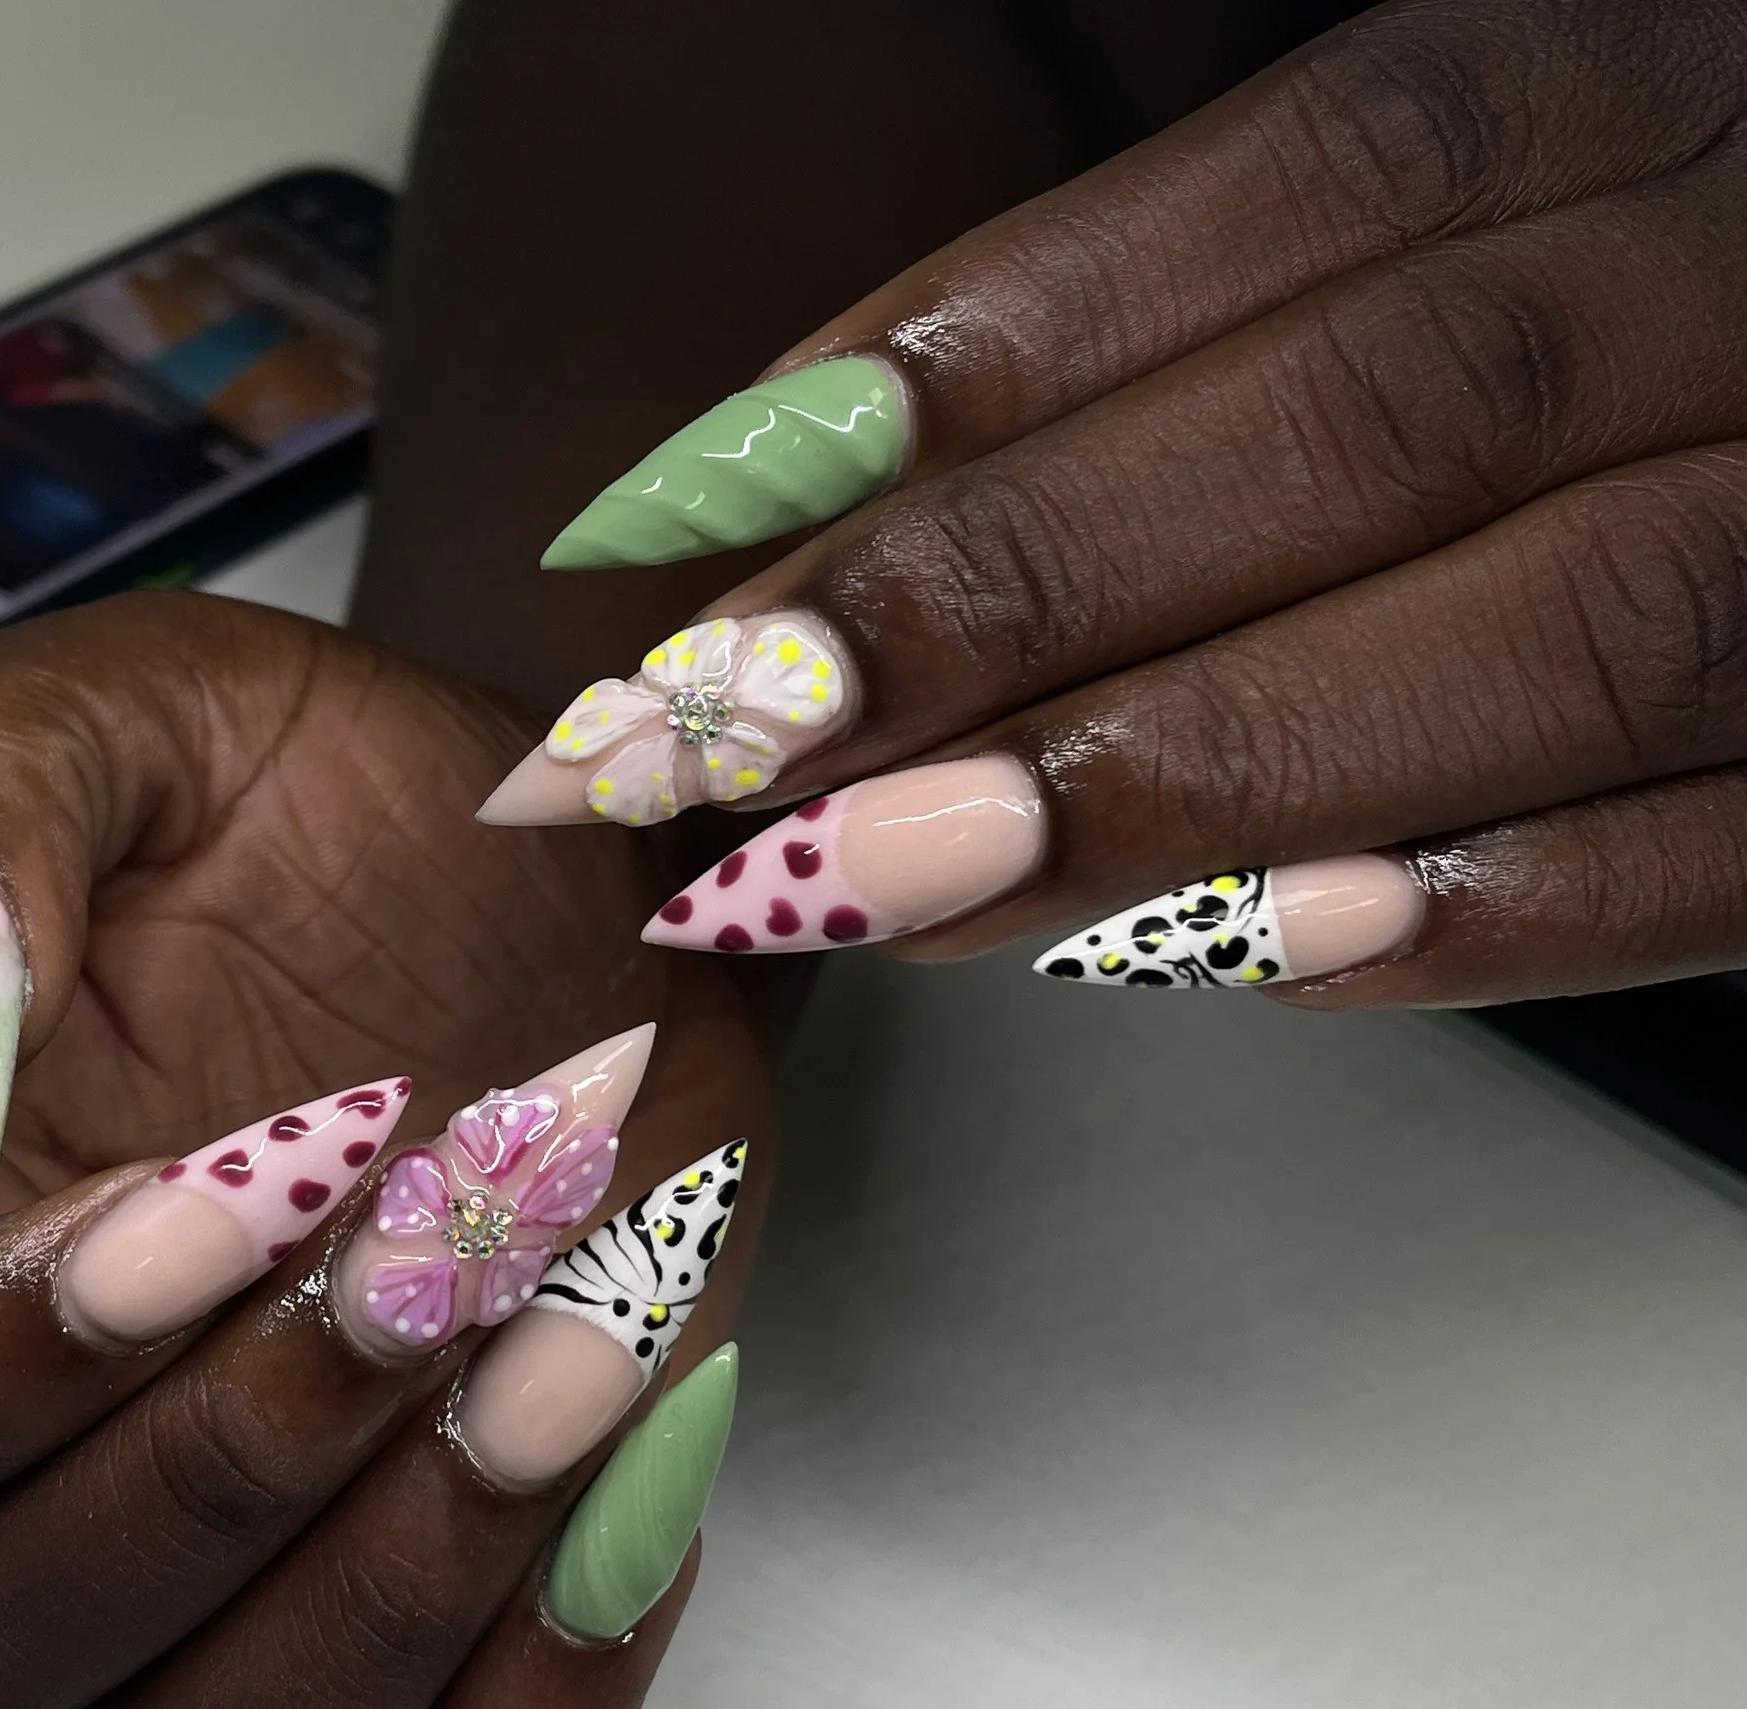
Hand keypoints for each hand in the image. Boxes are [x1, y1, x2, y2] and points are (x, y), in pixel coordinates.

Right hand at [0, 592, 773, 1708]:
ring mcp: (211, 1579)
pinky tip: (616, 1430)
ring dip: (371, 1606)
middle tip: (410, 1250)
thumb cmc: (317, 806)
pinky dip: (542, 1671)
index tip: (193, 1219)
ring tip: (547, 1353)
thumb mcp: (132, 711)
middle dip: (211, 1473)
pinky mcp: (422, 1623)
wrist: (560, 884)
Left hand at [484, 0, 1746, 1006]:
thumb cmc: (1603, 325)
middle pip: (1402, 412)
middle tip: (740, 731)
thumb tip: (840, 481)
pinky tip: (1234, 956)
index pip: (1334, 173)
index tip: (726, 496)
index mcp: (1665, 81)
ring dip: (1196, 775)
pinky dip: (1497, 910)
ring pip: (1570, 634)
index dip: (1013, 335)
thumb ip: (1223, 302)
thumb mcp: (1474, 212)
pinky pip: (1742, 843)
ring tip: (890, 874)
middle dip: (1029, 584)